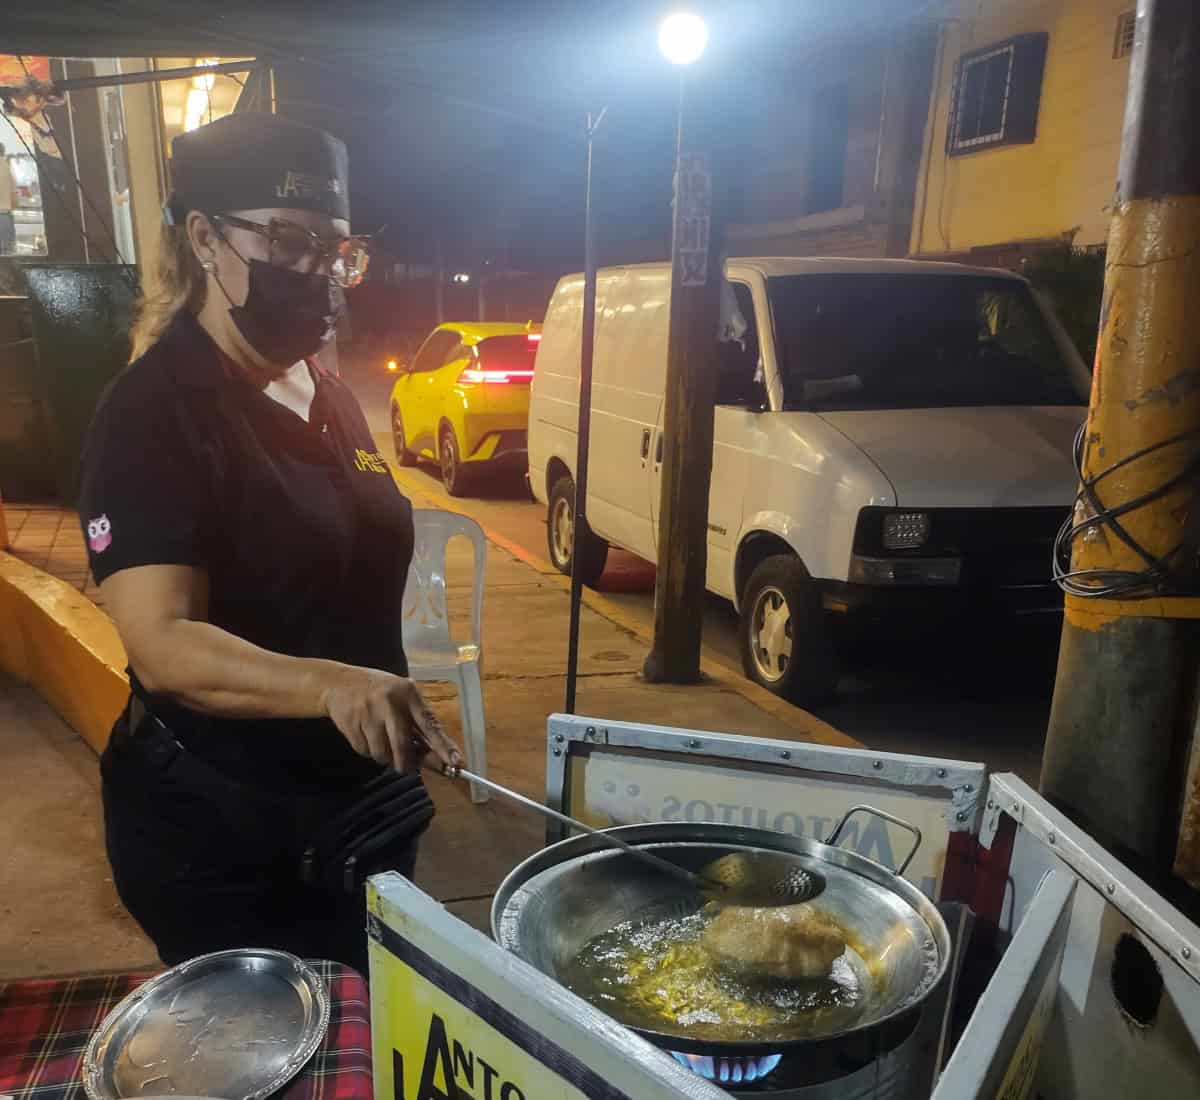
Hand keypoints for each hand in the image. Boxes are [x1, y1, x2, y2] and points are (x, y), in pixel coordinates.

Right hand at [322, 668, 463, 773]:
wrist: (338, 682)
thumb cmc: (379, 692)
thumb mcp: (402, 698)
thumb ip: (418, 724)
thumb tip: (436, 757)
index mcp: (408, 693)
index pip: (429, 724)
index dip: (443, 746)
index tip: (455, 763)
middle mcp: (389, 702)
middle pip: (403, 745)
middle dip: (406, 763)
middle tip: (405, 768)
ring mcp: (368, 713)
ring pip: (382, 753)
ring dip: (384, 756)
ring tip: (381, 742)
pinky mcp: (351, 724)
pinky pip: (365, 751)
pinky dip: (368, 750)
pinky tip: (367, 736)